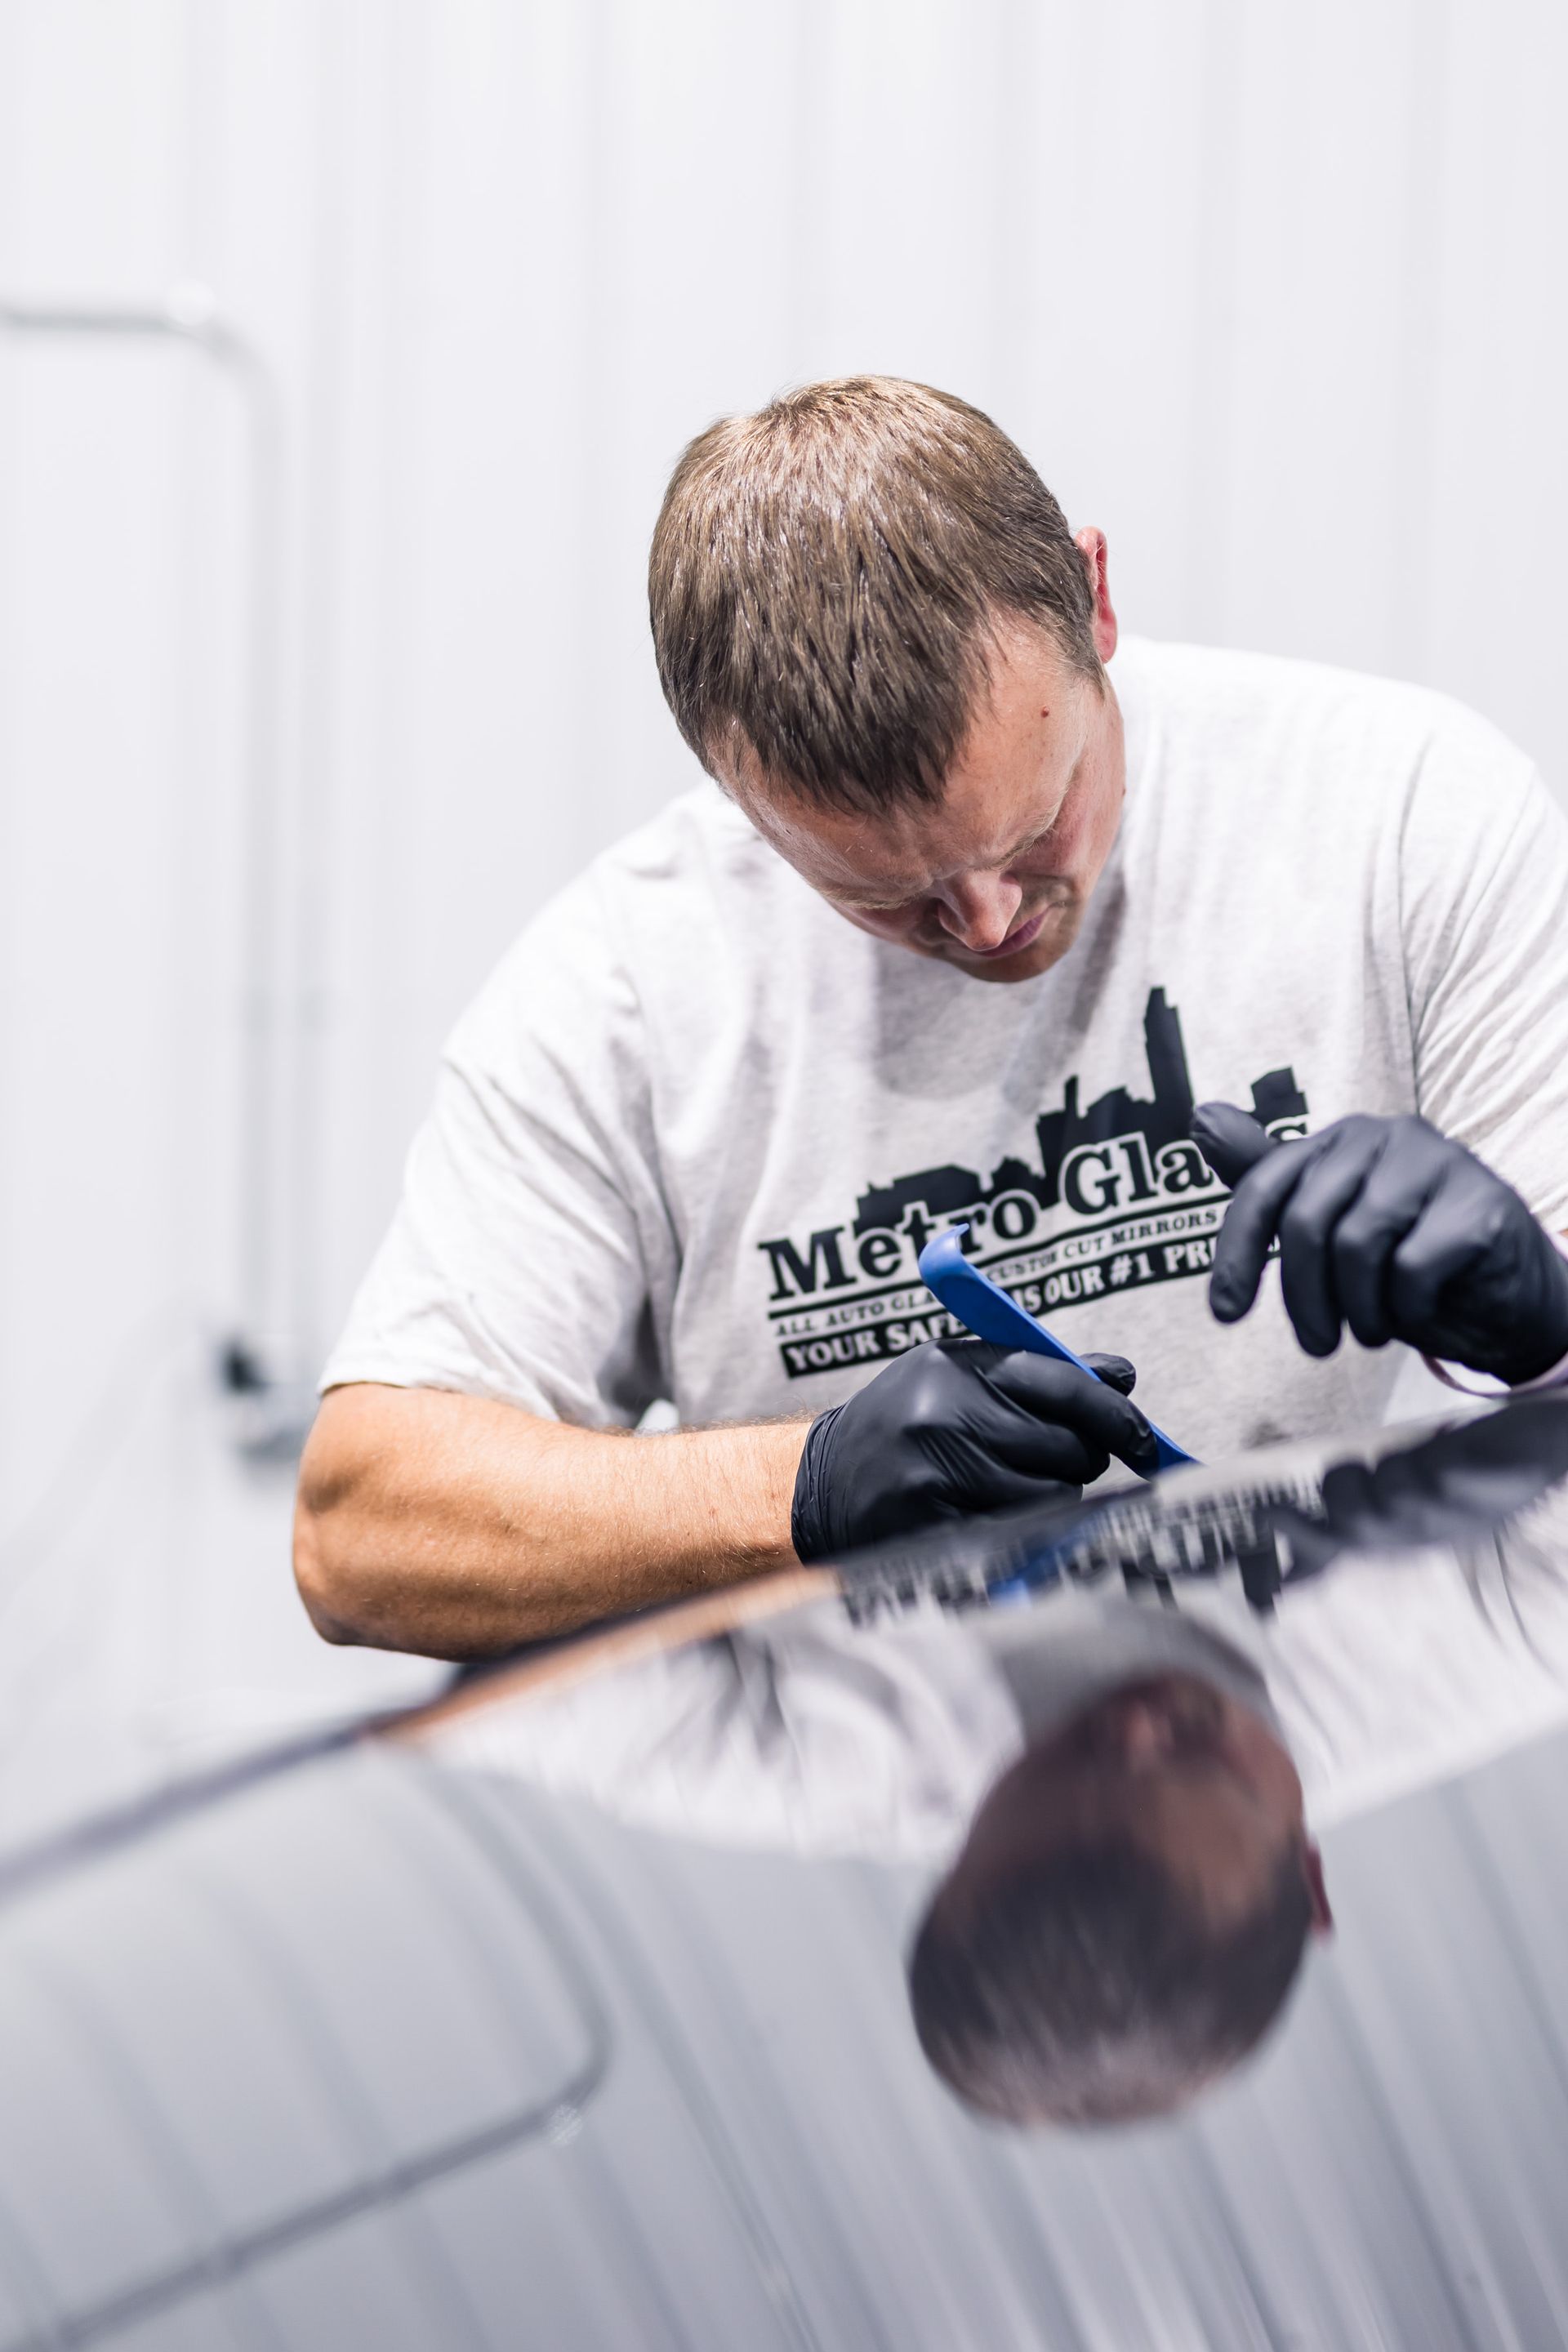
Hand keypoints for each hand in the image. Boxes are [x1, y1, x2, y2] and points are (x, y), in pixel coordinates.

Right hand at [790, 1338, 1161, 1562]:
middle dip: (1082, 1459)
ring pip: (1051, 1497)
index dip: (1115, 1413)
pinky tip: (998, 1514)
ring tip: (1019, 1486)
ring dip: (1055, 1498)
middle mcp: (943, 1416)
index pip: (1062, 1384)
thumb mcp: (958, 1376)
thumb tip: (1122, 1377)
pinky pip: (1019, 1535)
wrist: (821, 1482)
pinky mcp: (931, 1527)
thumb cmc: (906, 1422)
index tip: (1143, 1438)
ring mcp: (935, 1474)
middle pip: (1067, 1447)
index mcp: (955, 1367)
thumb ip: (1039, 1373)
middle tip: (1065, 1461)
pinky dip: (1026, 1531)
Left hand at [1191, 1103, 1567, 1384]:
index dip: (1236, 1253)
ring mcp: (1439, 1163)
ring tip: (1371, 1330)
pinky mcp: (1481, 1203)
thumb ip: (1268, 1178)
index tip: (1225, 1313)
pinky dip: (1406, 1309)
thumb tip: (1202, 1116)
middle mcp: (1387, 1135)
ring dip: (1358, 1309)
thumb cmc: (1407, 1259)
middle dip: (1302, 1298)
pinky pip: (1412, 1268)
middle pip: (1306, 1222)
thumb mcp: (1328, 1226)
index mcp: (1341, 1139)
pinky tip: (1416, 1313)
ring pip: (1357, 1245)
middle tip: (1317, 1345)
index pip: (1265, 1187)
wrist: (1507, 1295)